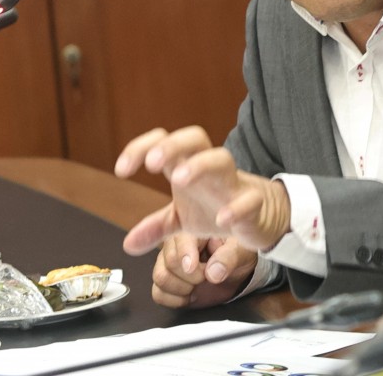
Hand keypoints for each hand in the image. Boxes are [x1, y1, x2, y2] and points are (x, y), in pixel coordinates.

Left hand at [115, 126, 291, 254]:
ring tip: (179, 179)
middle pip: (195, 138)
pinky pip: (247, 199)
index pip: (164, 141)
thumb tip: (128, 243)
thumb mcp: (183, 220)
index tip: (122, 170)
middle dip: (172, 145)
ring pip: (221, 159)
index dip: (140, 148)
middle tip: (152, 163)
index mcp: (188, 167)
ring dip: (200, 165)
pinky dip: (234, 208)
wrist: (261, 216)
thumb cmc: (218, 207)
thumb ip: (156, 227)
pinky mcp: (252, 204)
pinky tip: (220, 220)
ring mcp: (232, 184)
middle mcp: (208, 170)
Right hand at [150, 234, 257, 307]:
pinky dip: (175, 299)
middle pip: (169, 260)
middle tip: (207, 276)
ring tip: (199, 285)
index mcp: (194, 228)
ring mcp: (167, 261)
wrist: (236, 271)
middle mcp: (176, 242)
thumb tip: (213, 272)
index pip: (180, 239)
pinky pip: (157, 293)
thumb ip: (229, 258)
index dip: (185, 254)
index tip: (193, 268)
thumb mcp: (242, 251)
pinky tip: (190, 295)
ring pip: (160, 277)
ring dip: (182, 287)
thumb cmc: (237, 252)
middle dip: (191, 275)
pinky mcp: (165, 280)